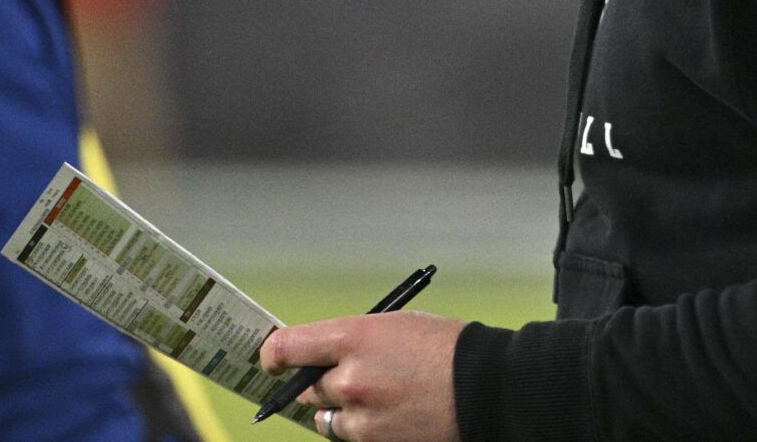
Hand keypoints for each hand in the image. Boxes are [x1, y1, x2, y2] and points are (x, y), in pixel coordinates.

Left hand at [259, 310, 465, 441]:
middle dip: (320, 385)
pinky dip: (362, 429)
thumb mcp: (395, 326)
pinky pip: (351, 438)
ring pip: (327, 419)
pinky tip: (390, 415)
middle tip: (344, 379)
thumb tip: (320, 356)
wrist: (485, 387)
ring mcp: (361, 417)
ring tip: (378, 398)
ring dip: (342, 411)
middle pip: (307, 389)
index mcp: (352, 337)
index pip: (286, 348)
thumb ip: (354, 341)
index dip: (272, 355)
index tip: (271, 361)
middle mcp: (349, 379)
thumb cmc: (445, 348)